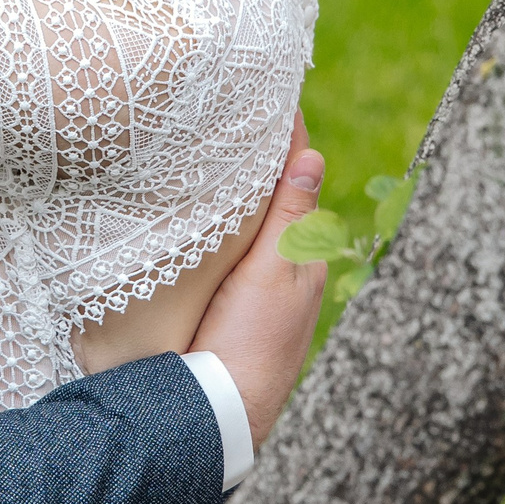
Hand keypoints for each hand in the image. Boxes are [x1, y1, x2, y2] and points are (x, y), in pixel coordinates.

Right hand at [186, 113, 328, 445]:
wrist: (214, 413)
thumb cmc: (248, 345)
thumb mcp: (271, 275)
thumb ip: (289, 217)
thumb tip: (311, 154)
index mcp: (301, 255)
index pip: (296, 178)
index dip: (284, 136)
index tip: (269, 91)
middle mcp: (279, 266)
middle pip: (269, 194)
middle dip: (254, 153)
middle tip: (231, 104)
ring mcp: (249, 284)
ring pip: (244, 219)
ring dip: (231, 183)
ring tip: (208, 138)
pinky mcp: (219, 299)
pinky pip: (223, 243)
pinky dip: (215, 215)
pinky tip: (192, 201)